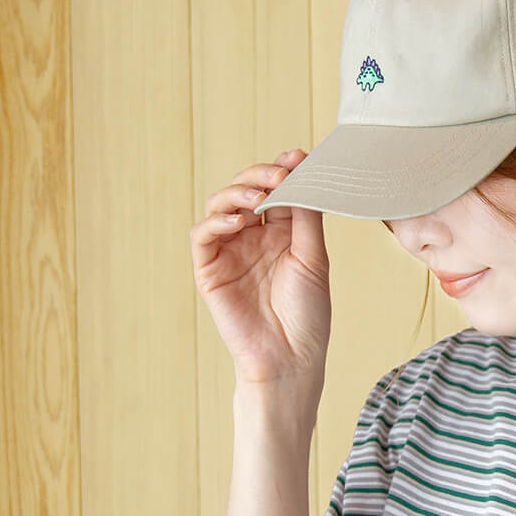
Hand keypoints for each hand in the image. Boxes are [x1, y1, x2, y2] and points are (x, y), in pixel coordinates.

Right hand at [190, 148, 330, 389]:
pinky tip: (237, 221)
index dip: (283, 170)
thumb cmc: (308, 316)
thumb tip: (303, 170)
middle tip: (279, 173)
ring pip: (221, 205)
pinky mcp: (209, 270)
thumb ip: (306, 216)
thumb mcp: (313, 258)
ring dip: (238, 192)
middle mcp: (254, 238)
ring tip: (260, 196)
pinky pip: (202, 236)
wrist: (290, 359)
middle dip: (261, 175)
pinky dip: (216, 222)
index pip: (277, 190)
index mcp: (283, 234)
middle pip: (247, 190)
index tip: (297, 156)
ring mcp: (230, 252)